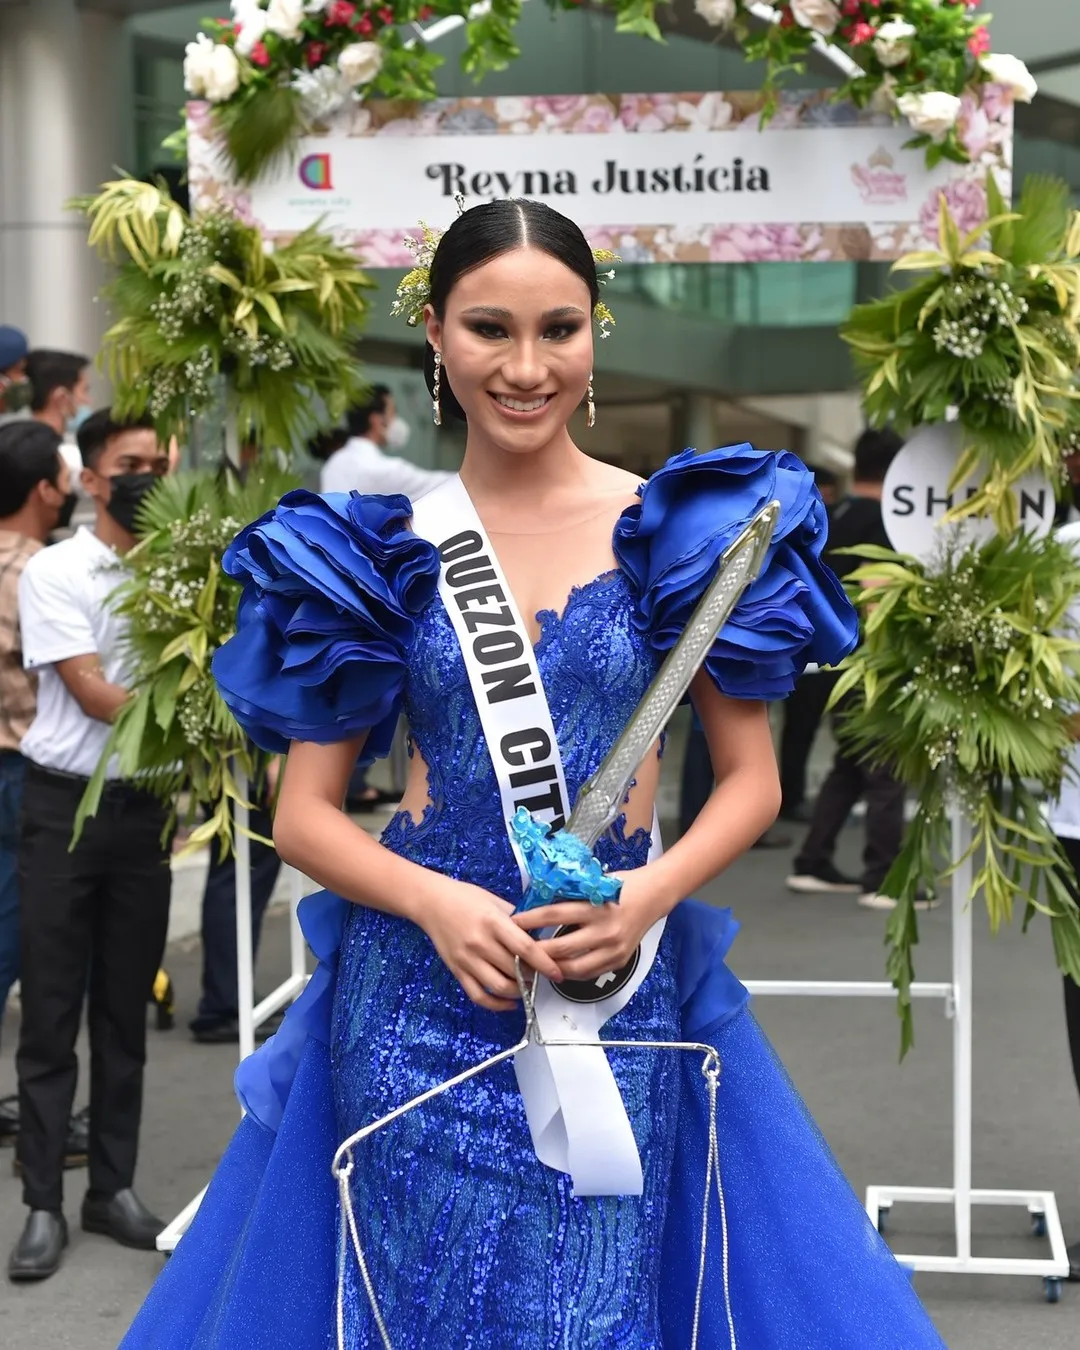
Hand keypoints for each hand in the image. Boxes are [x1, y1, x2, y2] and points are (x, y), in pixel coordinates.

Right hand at [420, 880, 563, 1012]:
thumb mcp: (495, 901)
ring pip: (499, 987)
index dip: (544, 963)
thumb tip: (539, 937)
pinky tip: (509, 1003)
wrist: (431, 902)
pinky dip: (497, 1005)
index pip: (524, 948)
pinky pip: (479, 996)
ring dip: (518, 992)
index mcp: (493, 922)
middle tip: (543, 976)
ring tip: (527, 986)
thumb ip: (517, 919)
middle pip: (514, 970)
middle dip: (533, 977)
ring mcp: (467, 959)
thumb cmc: (465, 897)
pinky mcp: (457, 970)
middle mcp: (480, 943)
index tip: (557, 973)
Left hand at [512, 871, 665, 983]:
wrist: (654, 896)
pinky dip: (570, 972)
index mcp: (595, 907)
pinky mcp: (619, 961)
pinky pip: (588, 974)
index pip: (554, 914)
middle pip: (560, 948)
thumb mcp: (594, 884)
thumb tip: (537, 905)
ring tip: (534, 964)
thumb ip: (570, 896)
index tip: (513, 922)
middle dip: (535, 951)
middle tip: (516, 950)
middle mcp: (604, 931)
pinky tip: (557, 967)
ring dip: (550, 967)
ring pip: (573, 968)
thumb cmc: (622, 886)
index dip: (530, 920)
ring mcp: (613, 950)